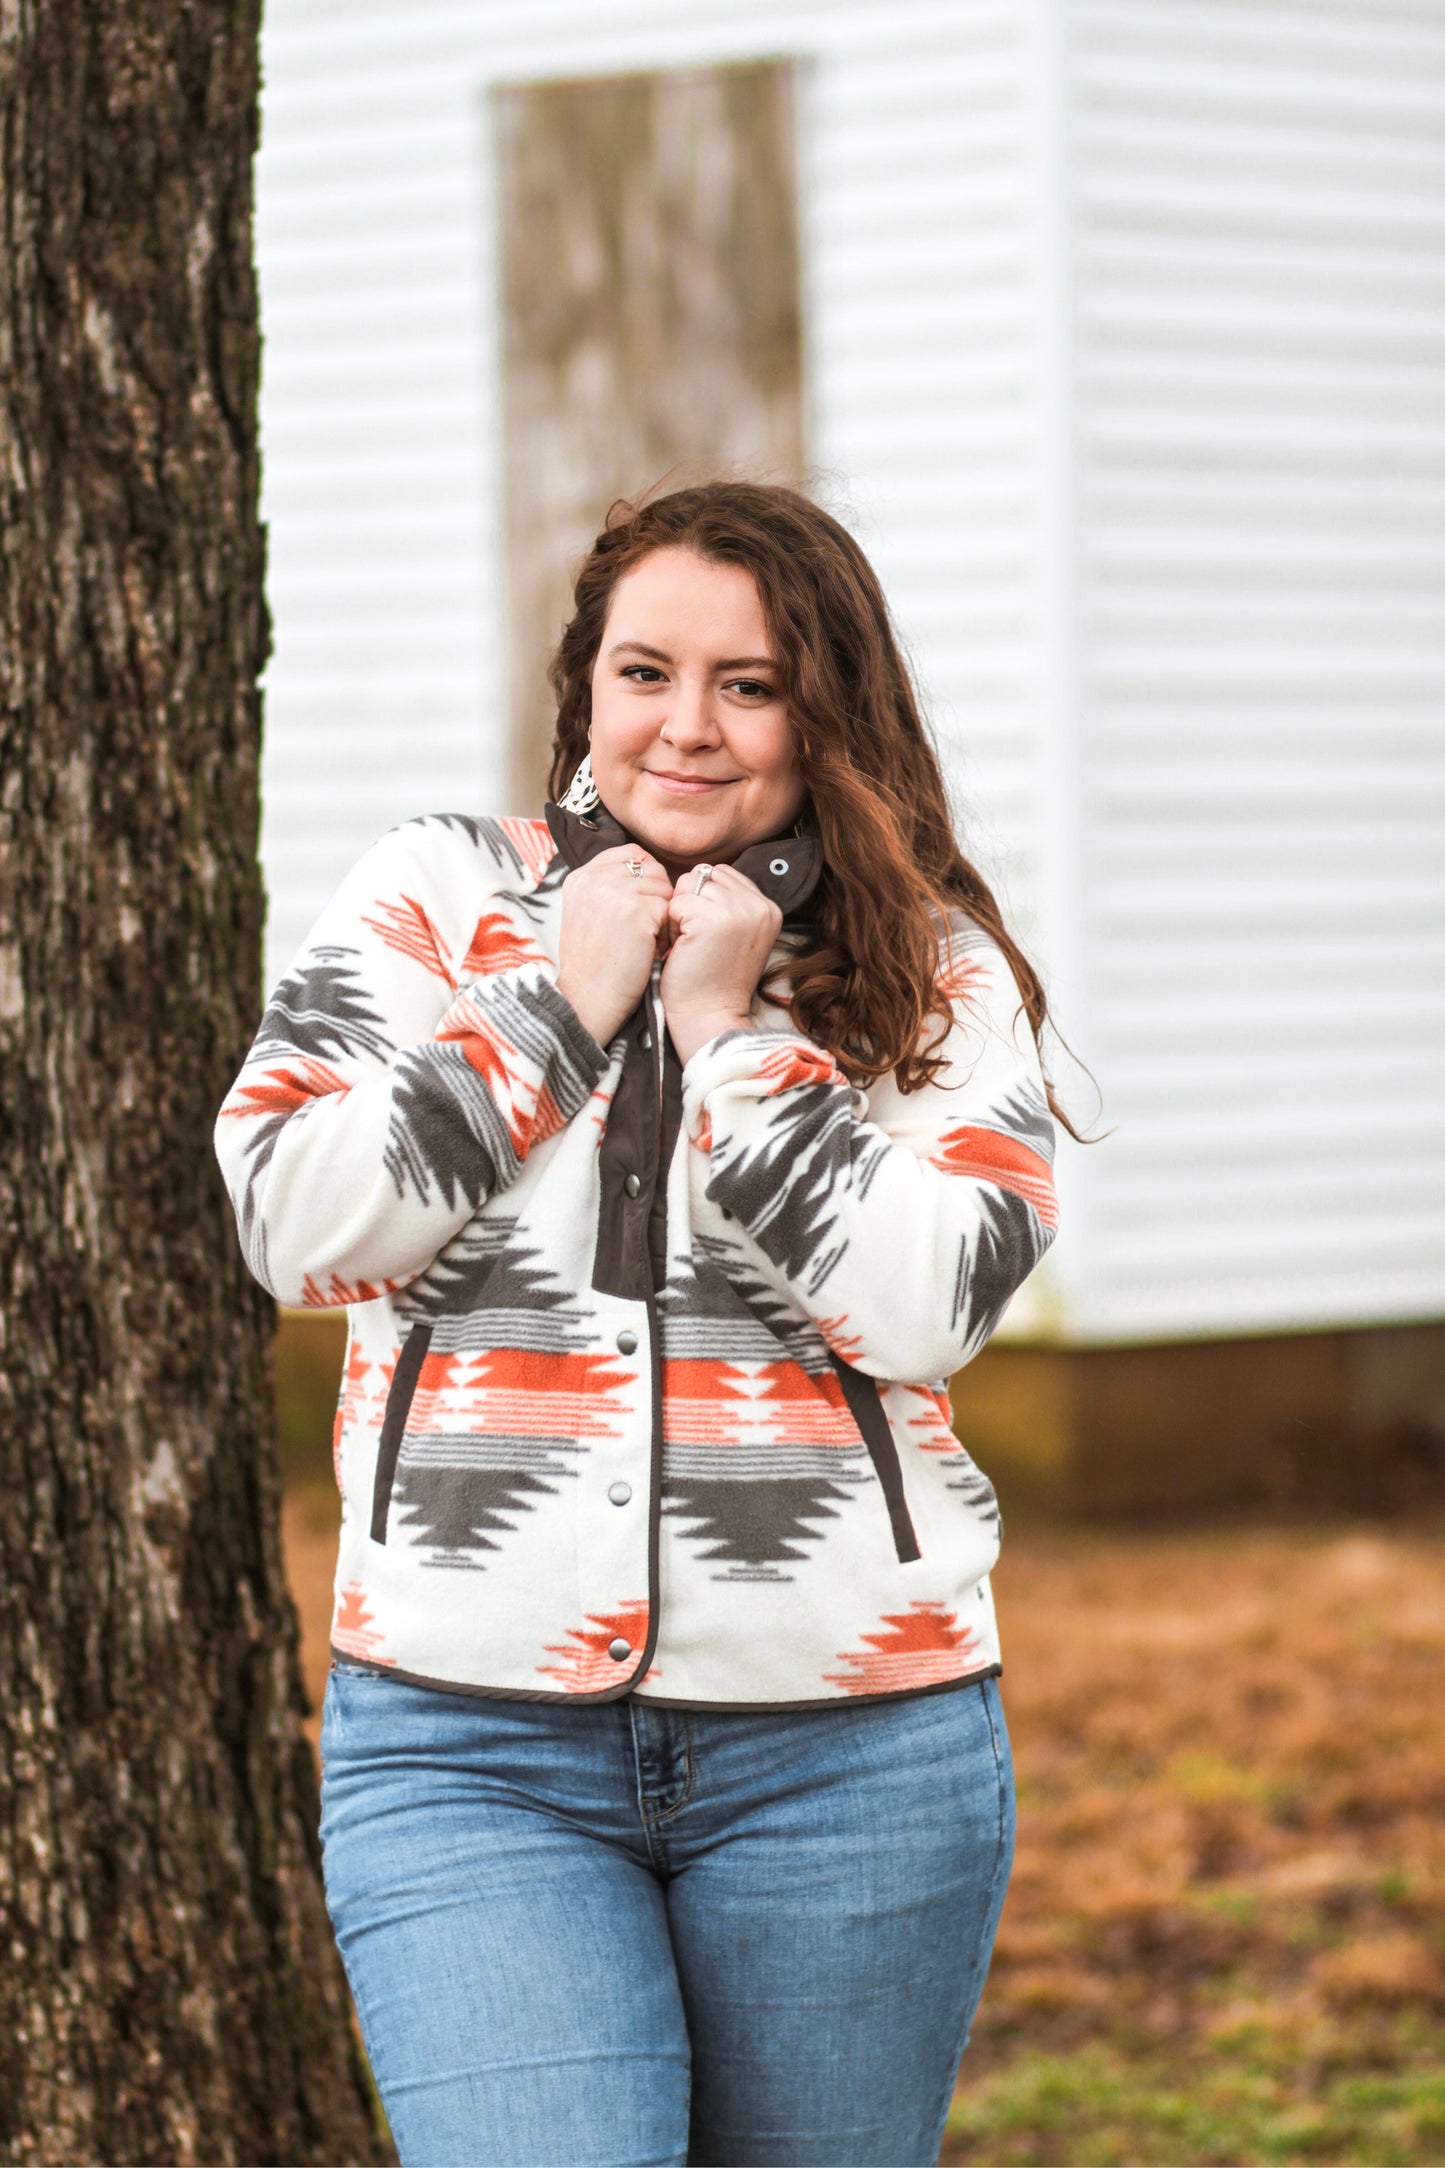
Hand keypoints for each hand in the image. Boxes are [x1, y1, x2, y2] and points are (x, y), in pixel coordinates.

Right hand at [555, 846, 672, 1046]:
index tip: (643, 904)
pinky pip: (670, 907)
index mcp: (581, 877)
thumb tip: (645, 867)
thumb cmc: (593, 964)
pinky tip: (651, 949)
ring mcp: (615, 891)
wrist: (587, 1000)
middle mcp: (594, 878)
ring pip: (664, 887)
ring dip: (664, 914)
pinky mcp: (636, 910)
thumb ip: (607, 887)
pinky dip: (667, 931)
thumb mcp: (586, 914)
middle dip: (657, 896)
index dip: (646, 877)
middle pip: (651, 868)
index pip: (630, 853)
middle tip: (645, 928)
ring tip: (646, 941)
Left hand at [660, 863, 782, 1064]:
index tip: (708, 933)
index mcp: (769, 908)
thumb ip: (730, 902)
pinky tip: (682, 949)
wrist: (709, 1016)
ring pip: (689, 885)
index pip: (723, 874)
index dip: (704, 898)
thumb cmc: (714, 979)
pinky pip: (675, 903)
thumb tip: (701, 874)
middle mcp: (758, 905)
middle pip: (705, 874)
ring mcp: (737, 911)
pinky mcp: (711, 920)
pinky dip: (671, 926)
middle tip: (696, 939)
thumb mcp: (736, 934)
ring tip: (690, 943)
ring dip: (680, 913)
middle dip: (691, 901)